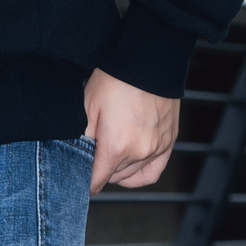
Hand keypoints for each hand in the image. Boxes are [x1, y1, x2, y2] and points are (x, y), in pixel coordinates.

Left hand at [83, 68, 179, 195]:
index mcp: (116, 146)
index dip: (85, 183)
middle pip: (113, 178)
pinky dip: (139, 174)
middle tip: (91, 156)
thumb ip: (82, 140)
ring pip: (131, 176)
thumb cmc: (115, 80)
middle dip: (100, 171)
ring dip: (118, 171)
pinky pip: (153, 172)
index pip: (96, 181)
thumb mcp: (87, 107)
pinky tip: (130, 165)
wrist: (147, 61)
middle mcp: (139, 152)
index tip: (78, 180)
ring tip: (109, 155)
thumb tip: (77, 160)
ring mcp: (157, 149)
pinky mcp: (169, 142)